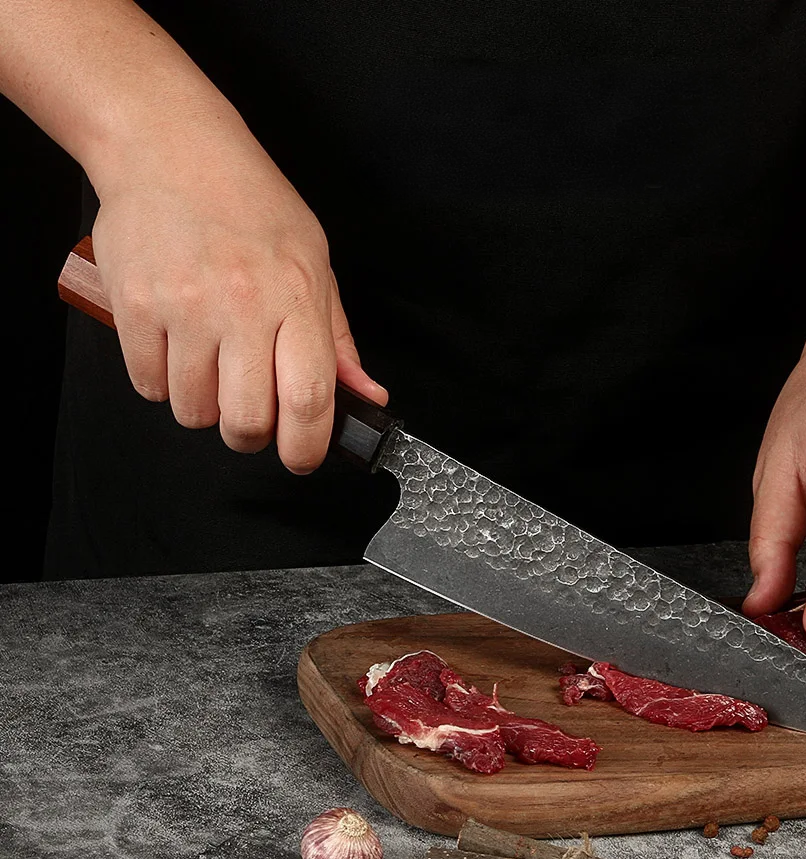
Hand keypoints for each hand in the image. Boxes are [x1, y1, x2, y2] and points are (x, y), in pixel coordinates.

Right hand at [91, 116, 385, 472]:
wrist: (169, 146)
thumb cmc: (252, 204)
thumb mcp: (315, 263)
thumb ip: (338, 339)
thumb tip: (366, 395)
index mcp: (296, 298)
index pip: (309, 398)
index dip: (307, 448)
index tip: (302, 458)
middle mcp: (241, 306)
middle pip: (247, 422)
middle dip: (251, 435)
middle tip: (251, 413)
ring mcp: (183, 307)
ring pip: (193, 412)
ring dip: (204, 407)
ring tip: (209, 364)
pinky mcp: (132, 305)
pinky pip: (148, 386)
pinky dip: (162, 382)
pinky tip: (174, 346)